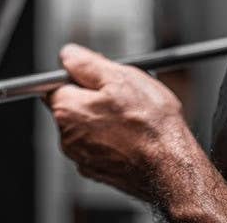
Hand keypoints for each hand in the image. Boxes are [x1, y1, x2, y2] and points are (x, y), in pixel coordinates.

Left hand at [47, 43, 186, 202]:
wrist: (171, 168)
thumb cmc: (150, 126)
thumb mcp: (120, 77)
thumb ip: (86, 63)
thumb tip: (69, 55)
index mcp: (66, 110)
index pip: (55, 83)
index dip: (78, 75)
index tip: (96, 76)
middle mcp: (67, 137)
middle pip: (71, 105)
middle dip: (92, 98)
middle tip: (120, 96)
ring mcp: (82, 158)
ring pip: (87, 127)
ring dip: (104, 119)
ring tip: (131, 118)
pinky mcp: (97, 171)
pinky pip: (99, 146)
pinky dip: (112, 139)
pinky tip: (132, 136)